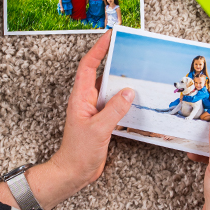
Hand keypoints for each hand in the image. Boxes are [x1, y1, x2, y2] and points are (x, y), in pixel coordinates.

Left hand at [28, 31, 132, 209]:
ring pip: (108, 88)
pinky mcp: (101, 120)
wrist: (73, 172)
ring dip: (120, 79)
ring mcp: (94, 110)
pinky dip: (124, 98)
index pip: (88, 66)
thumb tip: (129, 92)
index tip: (109, 37)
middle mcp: (86, 100)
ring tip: (136, 69)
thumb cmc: (78, 153)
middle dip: (111, 58)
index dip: (98, 49)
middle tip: (127, 48)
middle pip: (99, 72)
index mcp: (80, 98)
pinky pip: (114, 102)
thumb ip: (114, 110)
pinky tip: (135, 97)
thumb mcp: (98, 129)